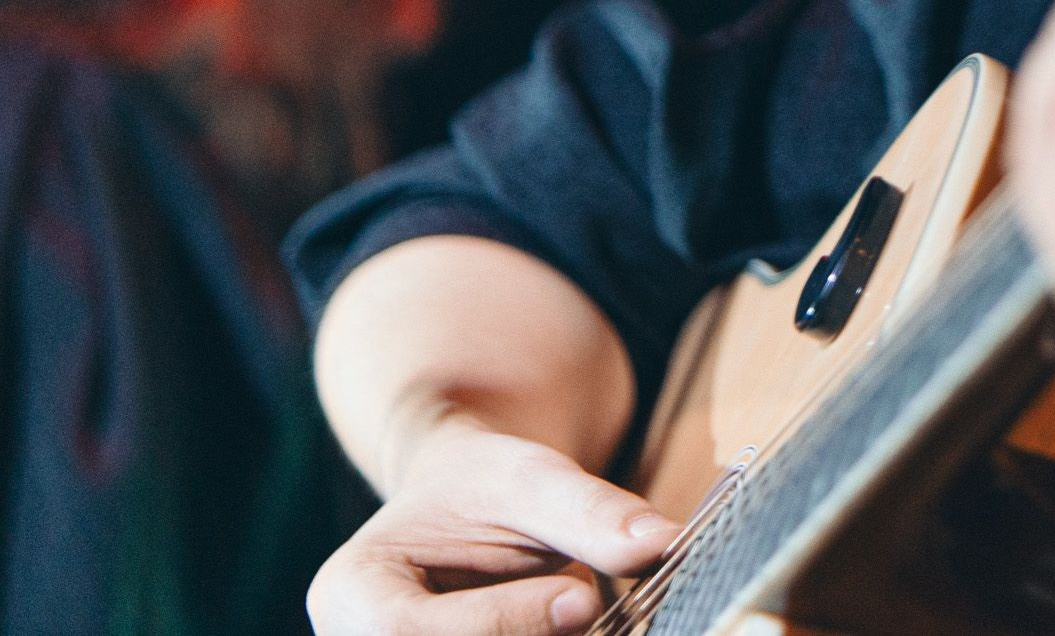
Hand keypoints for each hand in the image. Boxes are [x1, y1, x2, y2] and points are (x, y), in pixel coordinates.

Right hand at [306, 408, 680, 635]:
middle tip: (589, 609)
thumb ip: (588, 512)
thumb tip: (661, 541)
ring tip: (578, 608)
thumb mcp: (532, 475)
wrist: (468, 504)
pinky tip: (570, 623)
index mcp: (352, 592)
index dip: (499, 623)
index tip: (578, 599)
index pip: (406, 632)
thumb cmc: (486, 481)